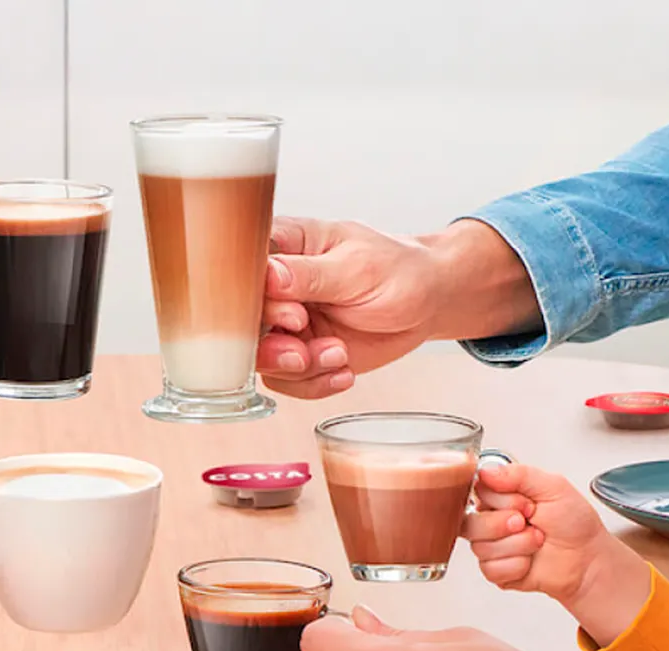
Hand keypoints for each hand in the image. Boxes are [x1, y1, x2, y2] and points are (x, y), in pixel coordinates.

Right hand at [258, 218, 541, 397]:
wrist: (427, 301)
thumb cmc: (397, 269)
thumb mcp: (359, 266)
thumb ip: (311, 275)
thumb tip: (268, 275)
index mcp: (281, 247)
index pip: (240, 273)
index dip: (257, 302)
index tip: (294, 314)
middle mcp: (274, 288)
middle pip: (242, 324)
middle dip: (273, 345)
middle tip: (305, 345)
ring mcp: (284, 324)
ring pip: (260, 359)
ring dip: (298, 368)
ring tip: (337, 355)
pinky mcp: (300, 354)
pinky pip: (286, 381)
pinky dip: (314, 384)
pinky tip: (344, 371)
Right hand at [463, 463, 651, 646]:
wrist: (587, 559)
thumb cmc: (574, 523)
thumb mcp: (554, 487)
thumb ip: (520, 474)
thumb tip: (487, 471)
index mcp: (502, 497)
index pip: (477, 493)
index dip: (501, 501)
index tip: (527, 504)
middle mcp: (493, 521)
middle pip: (470, 523)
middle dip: (505, 525)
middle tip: (529, 522)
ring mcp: (492, 547)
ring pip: (481, 547)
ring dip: (518, 546)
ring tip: (536, 541)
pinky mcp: (496, 571)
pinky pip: (491, 569)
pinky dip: (517, 565)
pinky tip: (530, 561)